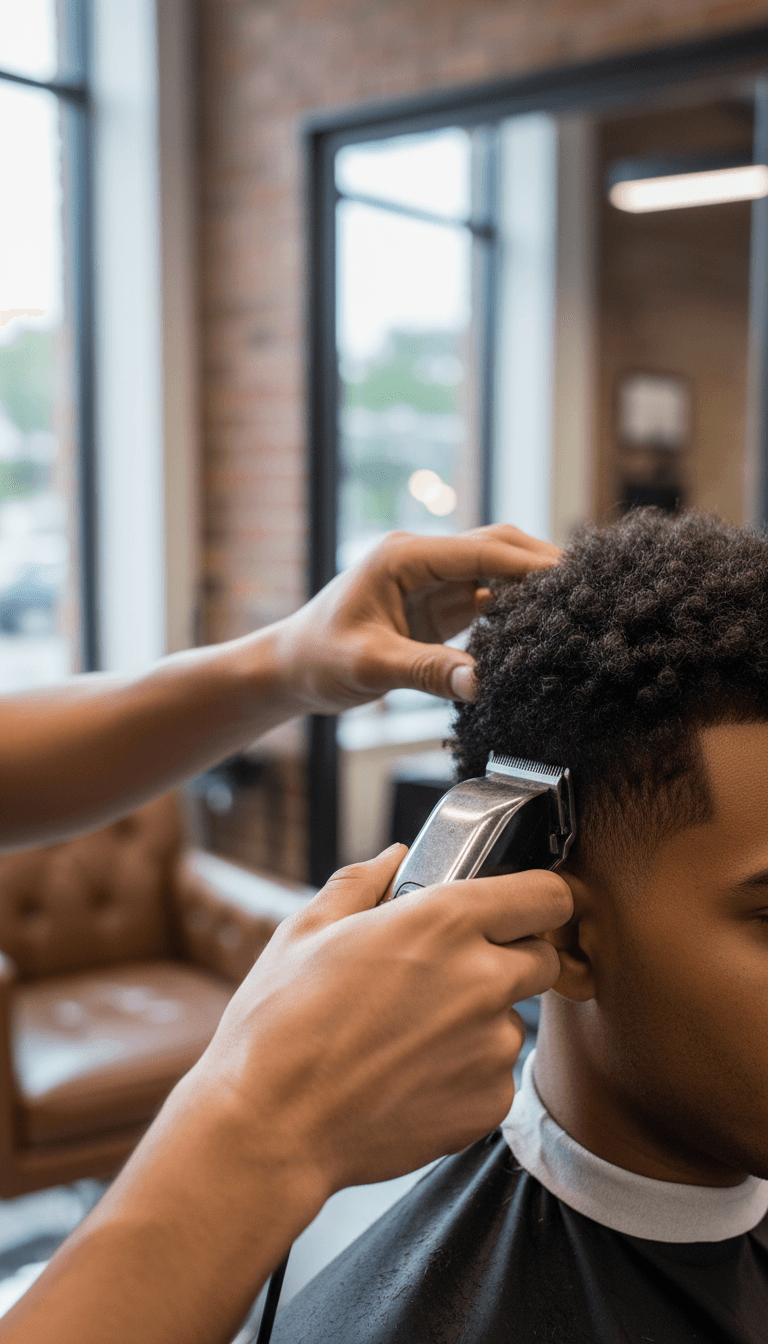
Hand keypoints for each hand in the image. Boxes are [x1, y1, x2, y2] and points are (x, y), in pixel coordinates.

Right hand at [189, 843, 571, 1193]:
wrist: (270, 1127)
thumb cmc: (279, 1025)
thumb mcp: (306, 929)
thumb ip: (363, 883)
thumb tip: (395, 858)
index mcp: (445, 921)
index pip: (548, 895)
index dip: (537, 901)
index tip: (518, 911)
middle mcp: (483, 979)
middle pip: (542, 958)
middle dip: (510, 959)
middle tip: (451, 974)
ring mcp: (492, 1047)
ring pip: (514, 1020)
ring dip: (480, 1020)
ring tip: (408, 1035)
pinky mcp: (490, 1104)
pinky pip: (495, 1075)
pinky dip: (465, 1073)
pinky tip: (409, 1075)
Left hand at [273, 524, 559, 710]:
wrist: (290, 669)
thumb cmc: (318, 659)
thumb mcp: (370, 666)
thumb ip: (425, 670)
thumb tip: (480, 681)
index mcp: (403, 557)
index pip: (479, 551)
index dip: (527, 564)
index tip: (571, 578)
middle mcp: (421, 560)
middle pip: (495, 548)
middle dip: (540, 565)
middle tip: (588, 588)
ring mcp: (430, 581)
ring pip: (495, 571)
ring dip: (531, 587)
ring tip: (576, 607)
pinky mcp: (436, 606)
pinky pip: (485, 599)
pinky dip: (515, 610)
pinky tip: (542, 627)